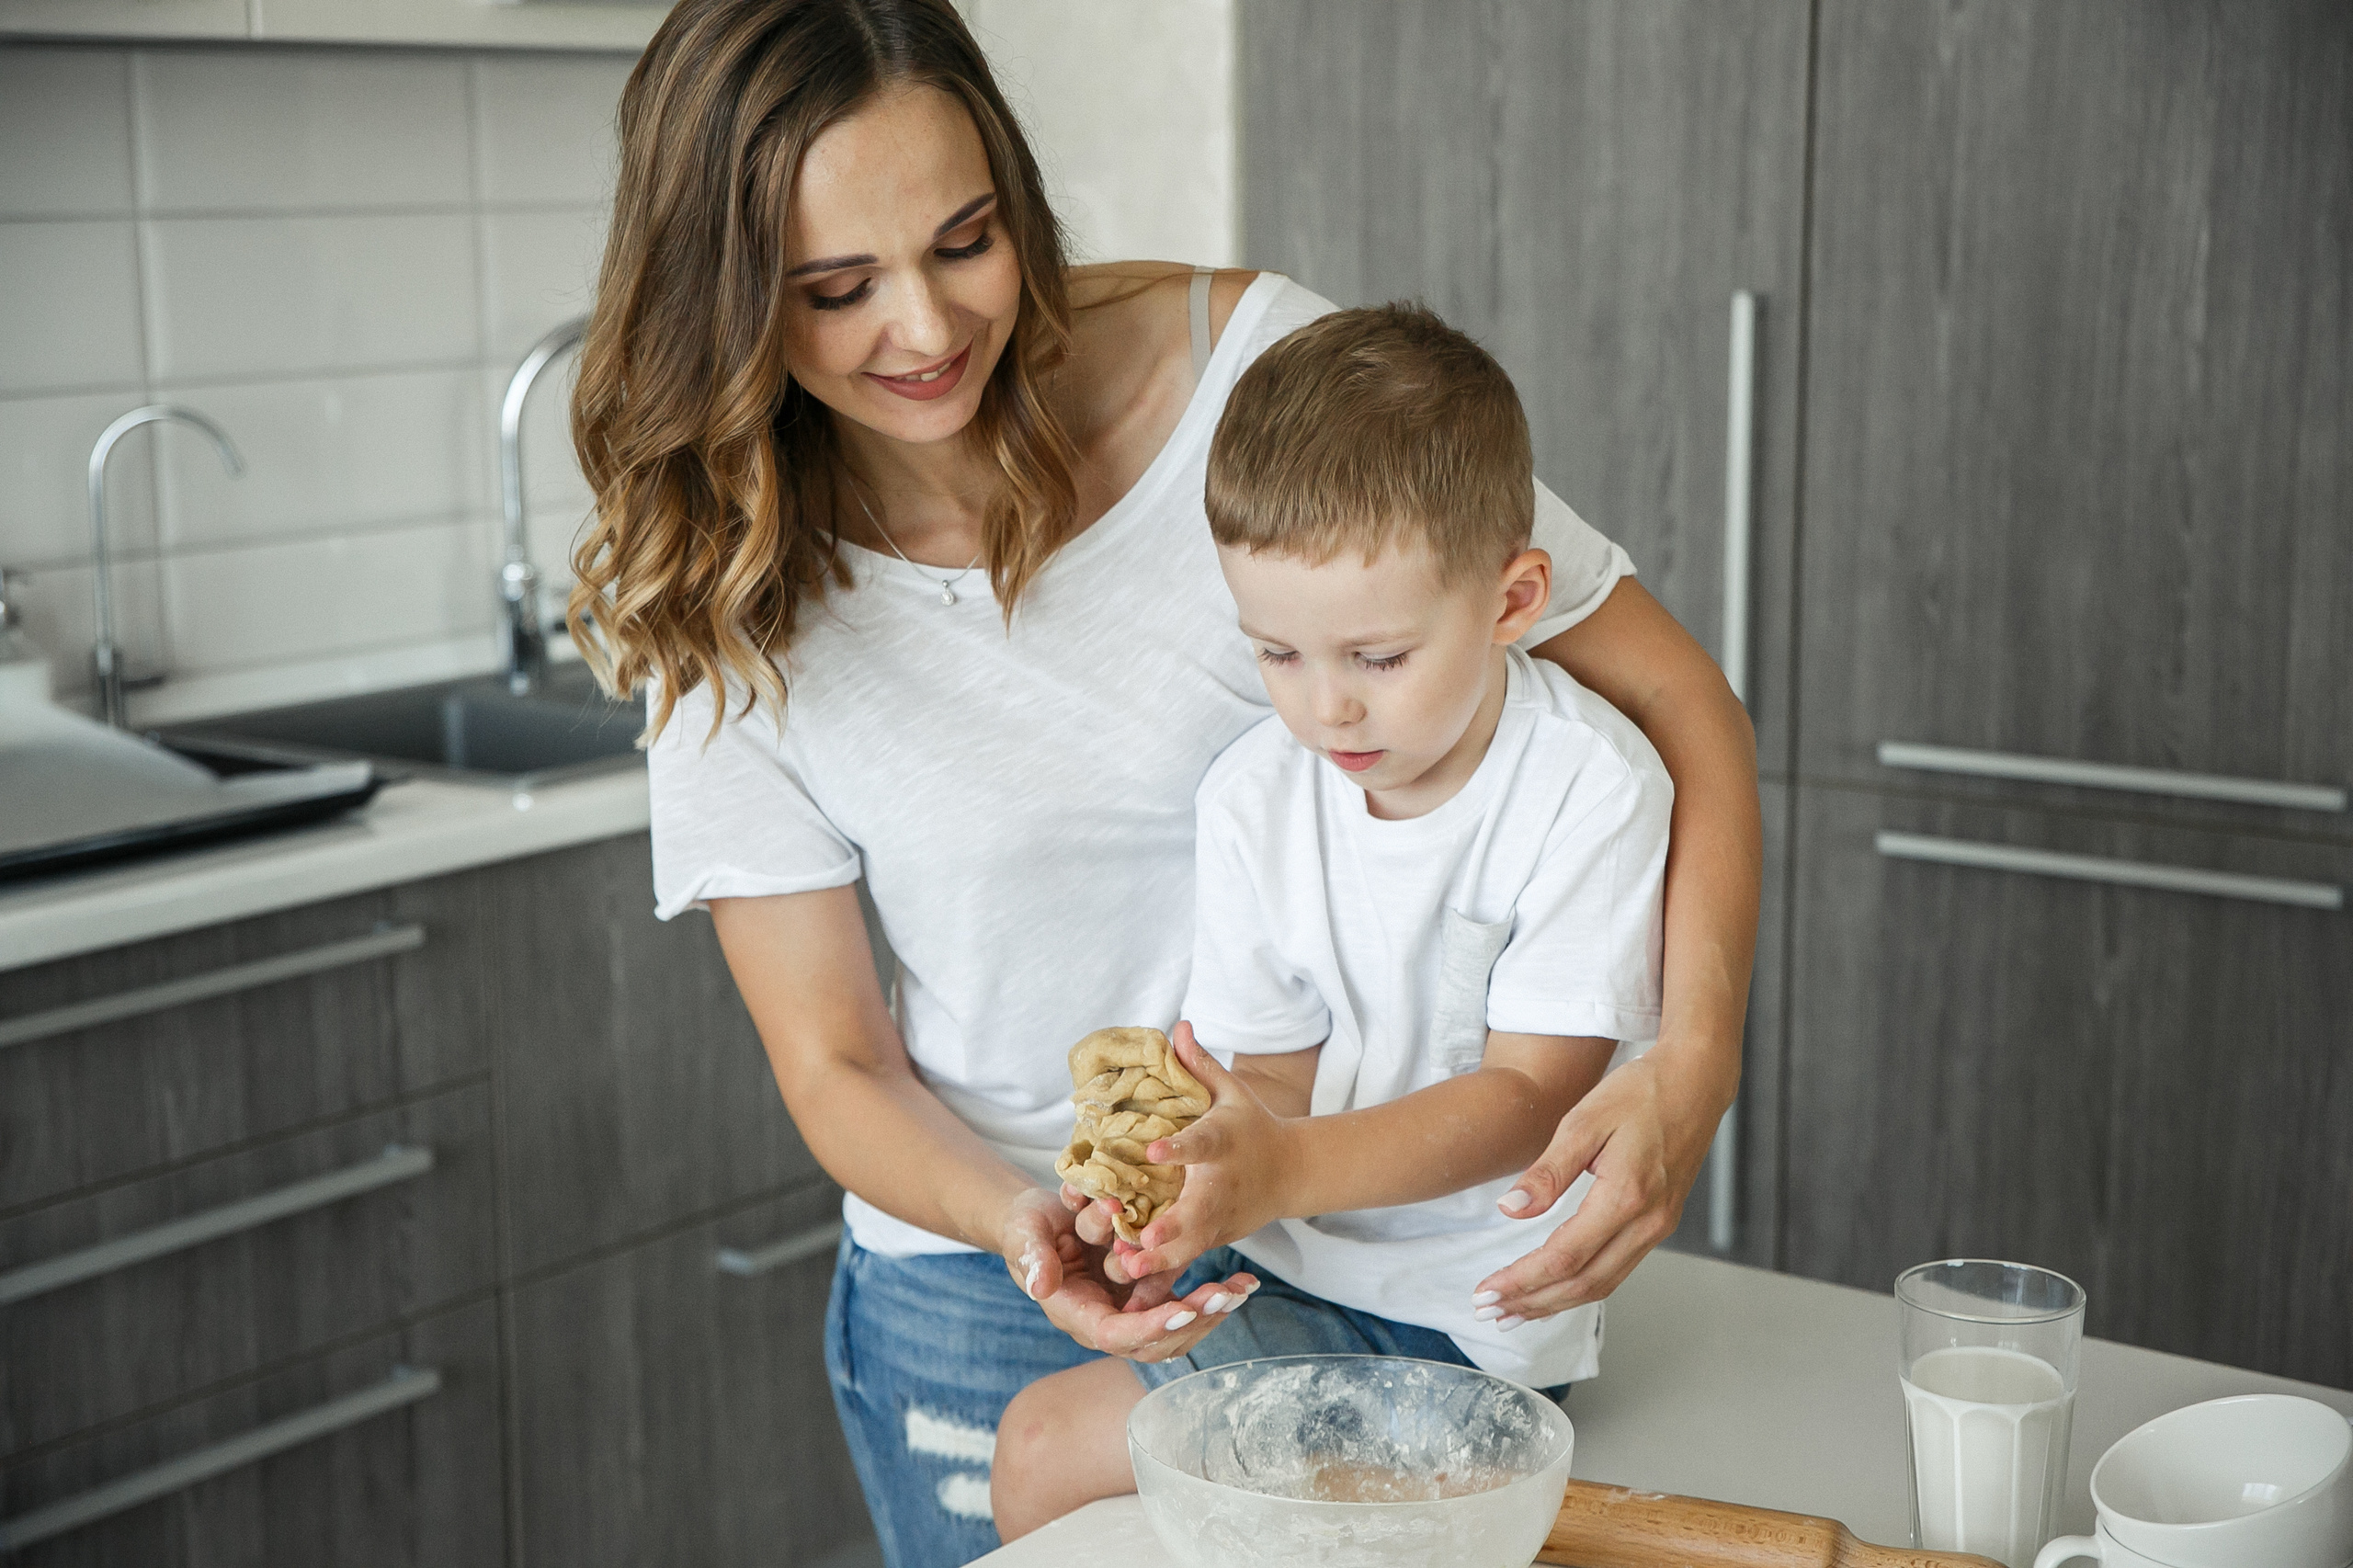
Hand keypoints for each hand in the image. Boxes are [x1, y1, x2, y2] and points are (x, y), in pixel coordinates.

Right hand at [1000, 1184, 1257, 1360]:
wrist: (1036, 1221)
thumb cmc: (1025, 1229)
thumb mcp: (1024, 1238)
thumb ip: (1032, 1260)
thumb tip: (1040, 1287)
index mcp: (1078, 1314)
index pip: (1117, 1335)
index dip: (1151, 1325)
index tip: (1185, 1308)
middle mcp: (1107, 1318)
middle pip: (1155, 1339)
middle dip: (1193, 1319)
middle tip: (1225, 1295)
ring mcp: (1128, 1307)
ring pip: (1175, 1325)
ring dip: (1210, 1309)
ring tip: (1242, 1288)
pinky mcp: (1144, 1291)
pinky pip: (1182, 1303)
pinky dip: (1209, 1295)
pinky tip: (1239, 1281)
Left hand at [1108, 1022, 1295, 1279]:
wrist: (1292, 1172)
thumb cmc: (1252, 1126)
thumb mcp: (1232, 1092)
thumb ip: (1200, 1065)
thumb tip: (1177, 1026)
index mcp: (1223, 1143)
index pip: (1201, 1144)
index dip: (1178, 1147)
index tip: (1153, 1149)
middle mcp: (1222, 1184)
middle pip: (1197, 1209)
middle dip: (1173, 1225)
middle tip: (1144, 1236)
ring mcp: (1221, 1217)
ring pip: (1192, 1242)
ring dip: (1161, 1256)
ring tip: (1127, 1267)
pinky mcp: (1217, 1237)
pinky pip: (1189, 1256)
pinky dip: (1166, 1267)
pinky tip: (1133, 1277)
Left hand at [1472, 1041, 1720, 1322]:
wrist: (1695, 1081)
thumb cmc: (1639, 1092)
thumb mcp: (1583, 1121)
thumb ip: (1547, 1172)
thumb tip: (1509, 1210)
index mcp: (1626, 1197)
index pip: (1564, 1257)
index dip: (1521, 1281)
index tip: (1485, 1293)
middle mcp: (1648, 1222)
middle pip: (1583, 1283)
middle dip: (1532, 1303)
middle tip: (1487, 1312)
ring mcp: (1658, 1227)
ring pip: (1602, 1284)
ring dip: (1555, 1303)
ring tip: (1514, 1313)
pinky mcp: (1659, 1223)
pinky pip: (1617, 1270)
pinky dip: (1580, 1287)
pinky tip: (1555, 1289)